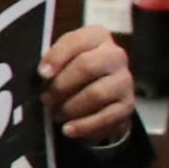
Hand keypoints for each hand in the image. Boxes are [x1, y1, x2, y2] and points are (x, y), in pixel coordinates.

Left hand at [43, 23, 137, 141]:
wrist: (101, 96)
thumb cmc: (71, 72)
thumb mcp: (60, 60)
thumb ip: (50, 62)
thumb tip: (41, 75)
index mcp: (96, 37)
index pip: (75, 41)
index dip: (56, 57)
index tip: (41, 74)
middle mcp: (115, 55)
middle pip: (87, 67)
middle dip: (61, 86)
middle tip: (45, 99)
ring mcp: (125, 80)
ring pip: (96, 94)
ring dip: (70, 107)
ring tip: (55, 114)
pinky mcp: (128, 105)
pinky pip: (106, 117)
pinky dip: (84, 125)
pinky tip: (68, 130)